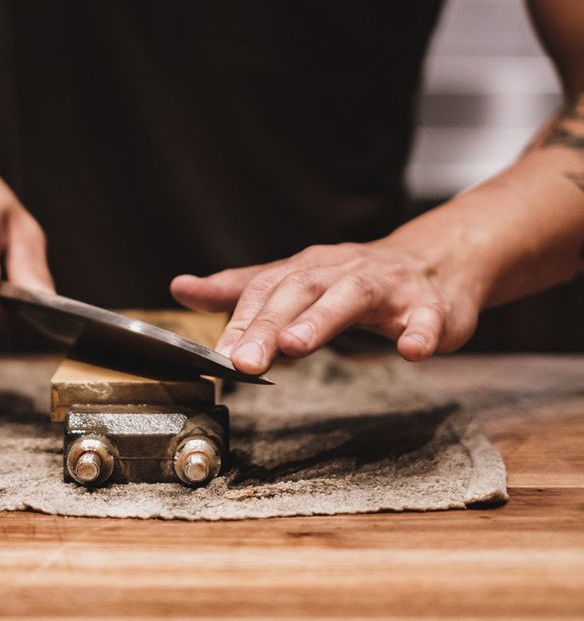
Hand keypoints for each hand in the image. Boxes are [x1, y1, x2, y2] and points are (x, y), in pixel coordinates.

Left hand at [171, 240, 480, 373]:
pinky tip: (412, 351)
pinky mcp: (432, 306)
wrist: (438, 259)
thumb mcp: (296, 278)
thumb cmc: (358, 277)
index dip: (242, 322)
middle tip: (243, 361)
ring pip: (353, 295)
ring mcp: (390, 287)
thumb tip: (182, 287)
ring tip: (297, 344)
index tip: (218, 356)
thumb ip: (242, 288)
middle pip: (301, 291)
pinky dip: (421, 332)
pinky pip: (428, 318)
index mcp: (310, 269)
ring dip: (322, 318)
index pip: (268, 291)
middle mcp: (343, 272)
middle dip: (270, 325)